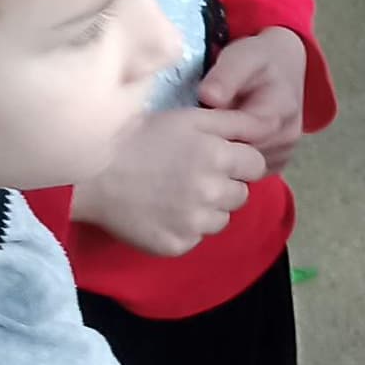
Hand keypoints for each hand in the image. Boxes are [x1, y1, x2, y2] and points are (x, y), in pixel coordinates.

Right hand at [71, 105, 274, 255]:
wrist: (90, 173)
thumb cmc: (139, 137)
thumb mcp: (189, 118)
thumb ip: (237, 122)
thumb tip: (274, 124)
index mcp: (218, 157)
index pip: (256, 166)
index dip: (237, 160)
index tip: (213, 157)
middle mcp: (212, 193)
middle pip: (240, 195)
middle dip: (223, 185)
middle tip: (188, 174)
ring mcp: (194, 223)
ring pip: (220, 220)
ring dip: (206, 209)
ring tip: (172, 193)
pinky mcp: (176, 245)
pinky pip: (194, 239)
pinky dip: (183, 228)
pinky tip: (160, 211)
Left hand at [196, 25, 311, 159]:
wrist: (284, 66)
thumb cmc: (260, 61)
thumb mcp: (242, 57)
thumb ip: (226, 76)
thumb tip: (208, 96)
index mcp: (279, 113)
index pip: (239, 139)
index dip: (212, 133)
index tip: (193, 121)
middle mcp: (287, 138)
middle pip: (240, 157)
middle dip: (215, 145)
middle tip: (195, 127)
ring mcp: (283, 154)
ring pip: (243, 169)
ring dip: (223, 154)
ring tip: (209, 132)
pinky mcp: (276, 163)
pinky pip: (247, 173)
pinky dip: (231, 162)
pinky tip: (221, 142)